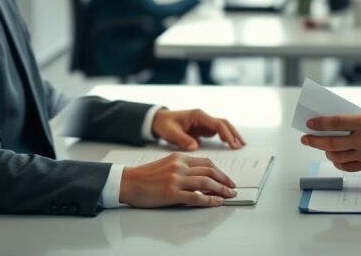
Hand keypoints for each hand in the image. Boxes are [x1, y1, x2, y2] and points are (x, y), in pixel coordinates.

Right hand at [119, 152, 236, 207]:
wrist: (128, 182)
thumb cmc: (146, 175)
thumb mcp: (167, 163)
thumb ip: (183, 166)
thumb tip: (202, 176)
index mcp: (179, 158)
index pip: (206, 163)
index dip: (220, 171)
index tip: (226, 178)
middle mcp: (180, 167)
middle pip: (210, 172)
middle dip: (224, 181)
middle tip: (233, 187)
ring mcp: (176, 180)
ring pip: (206, 183)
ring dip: (221, 190)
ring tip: (229, 195)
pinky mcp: (171, 194)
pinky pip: (196, 197)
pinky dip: (209, 200)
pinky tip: (216, 202)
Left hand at [151, 108, 245, 150]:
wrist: (158, 121)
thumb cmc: (164, 124)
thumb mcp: (171, 133)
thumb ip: (183, 140)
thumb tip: (195, 147)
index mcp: (198, 116)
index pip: (218, 124)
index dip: (226, 134)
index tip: (232, 144)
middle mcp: (203, 118)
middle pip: (224, 124)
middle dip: (234, 134)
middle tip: (241, 145)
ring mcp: (204, 123)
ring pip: (223, 127)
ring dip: (232, 135)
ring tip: (240, 145)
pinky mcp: (202, 129)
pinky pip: (217, 133)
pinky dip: (225, 138)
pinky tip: (230, 145)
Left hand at [301, 93, 360, 171]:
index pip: (335, 123)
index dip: (319, 123)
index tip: (309, 123)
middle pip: (330, 142)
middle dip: (314, 140)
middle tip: (305, 138)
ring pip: (337, 156)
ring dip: (325, 151)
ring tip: (320, 147)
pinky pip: (349, 166)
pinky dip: (339, 163)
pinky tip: (335, 159)